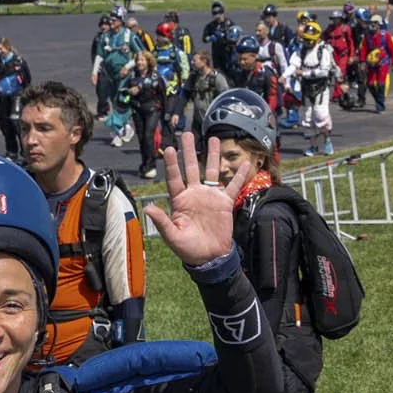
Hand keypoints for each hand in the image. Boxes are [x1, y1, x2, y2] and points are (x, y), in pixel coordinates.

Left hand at [145, 132, 236, 265]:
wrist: (209, 257)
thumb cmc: (188, 248)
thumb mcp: (172, 236)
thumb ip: (162, 221)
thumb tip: (148, 208)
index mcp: (180, 200)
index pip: (174, 178)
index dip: (171, 164)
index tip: (168, 149)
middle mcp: (194, 194)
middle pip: (191, 168)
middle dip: (189, 151)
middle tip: (186, 135)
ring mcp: (210, 197)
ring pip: (212, 171)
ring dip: (212, 156)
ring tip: (213, 139)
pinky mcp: (224, 203)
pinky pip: (233, 185)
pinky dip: (239, 175)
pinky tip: (244, 163)